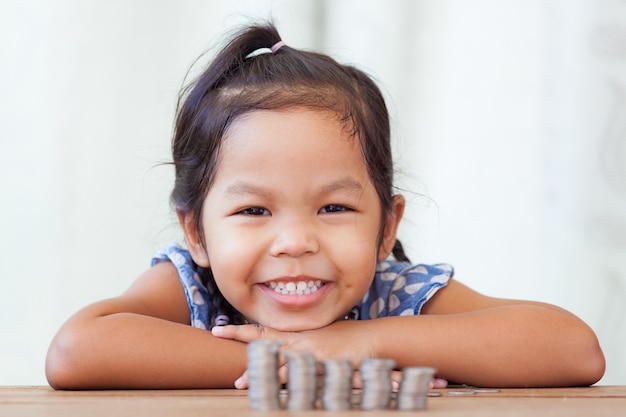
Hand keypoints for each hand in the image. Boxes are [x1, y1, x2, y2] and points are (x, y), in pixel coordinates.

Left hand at [211, 321, 447, 388]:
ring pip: (281, 364)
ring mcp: (311, 353)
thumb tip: (280, 351)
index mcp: (296, 334)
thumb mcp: (318, 337)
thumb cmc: (343, 339)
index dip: (240, 332)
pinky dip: (290, 383)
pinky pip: (304, 376)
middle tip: (228, 363)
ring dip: (261, 375)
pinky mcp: (325, 365)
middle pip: (266, 346)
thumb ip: (299, 342)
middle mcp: (300, 341)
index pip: (263, 331)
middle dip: (245, 354)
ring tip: (243, 385)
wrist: (371, 338)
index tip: (218, 331)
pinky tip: (278, 392)